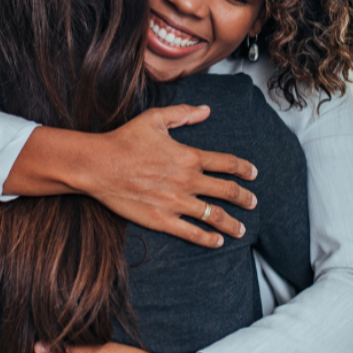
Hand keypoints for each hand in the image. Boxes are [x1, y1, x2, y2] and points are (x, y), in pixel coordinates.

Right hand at [72, 105, 257, 247]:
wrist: (99, 165)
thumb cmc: (125, 140)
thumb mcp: (155, 118)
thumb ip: (183, 114)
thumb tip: (206, 110)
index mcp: (189, 156)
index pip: (226, 163)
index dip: (244, 169)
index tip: (253, 174)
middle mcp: (188, 180)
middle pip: (227, 192)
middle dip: (244, 198)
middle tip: (253, 202)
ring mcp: (176, 202)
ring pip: (214, 216)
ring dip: (231, 223)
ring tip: (241, 229)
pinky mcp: (162, 219)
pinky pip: (192, 232)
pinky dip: (208, 238)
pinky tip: (217, 241)